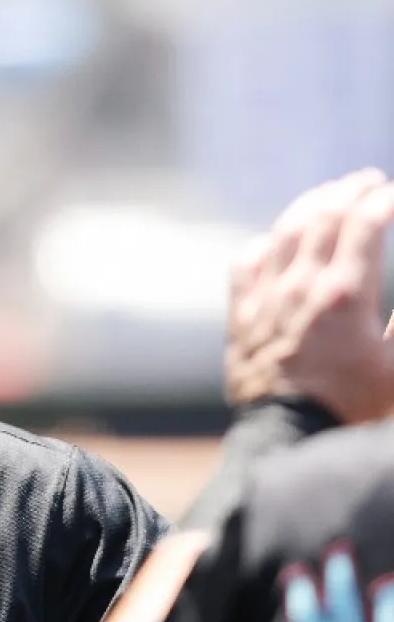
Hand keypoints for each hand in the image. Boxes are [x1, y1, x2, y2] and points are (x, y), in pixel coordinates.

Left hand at [225, 168, 393, 424]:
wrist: (286, 439)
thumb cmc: (351, 407)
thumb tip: (390, 292)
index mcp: (344, 294)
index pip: (367, 223)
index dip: (387, 200)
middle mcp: (299, 287)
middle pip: (324, 216)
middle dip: (350, 191)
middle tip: (369, 182)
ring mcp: (265, 298)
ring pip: (283, 232)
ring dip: (309, 205)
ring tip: (330, 195)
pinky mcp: (241, 316)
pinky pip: (245, 264)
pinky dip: (264, 244)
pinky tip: (276, 241)